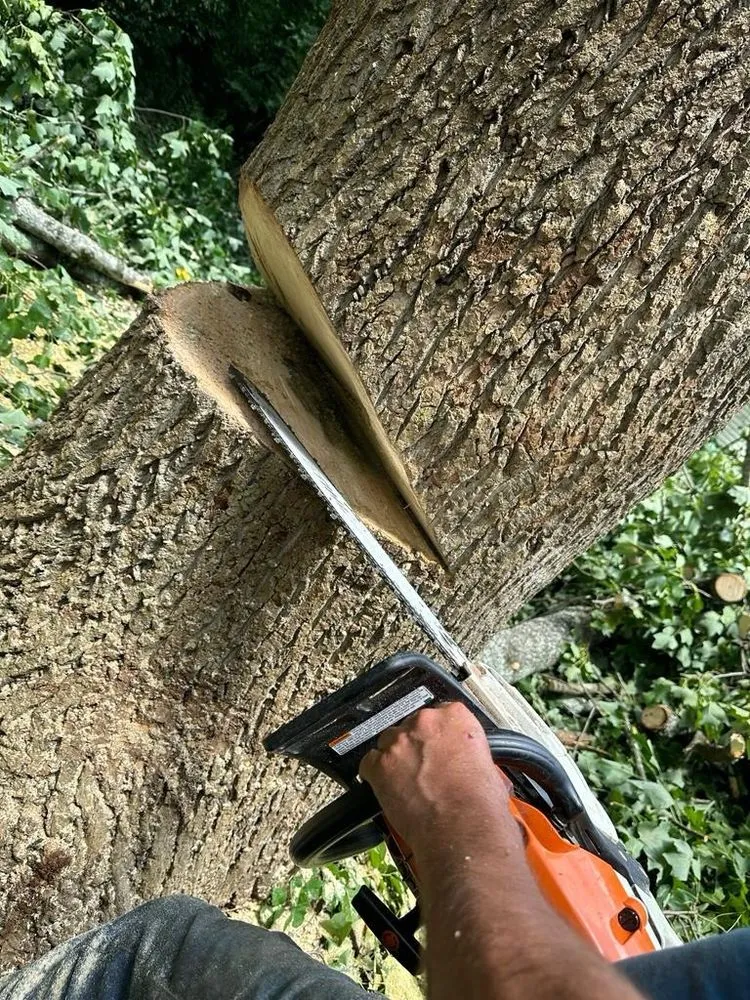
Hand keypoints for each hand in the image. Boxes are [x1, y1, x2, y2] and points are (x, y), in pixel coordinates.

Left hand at [358, 702, 512, 860]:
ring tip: (409, 783)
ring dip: (396, 759)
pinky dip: (376, 775)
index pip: (441, 713)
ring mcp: (399, 743)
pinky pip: (369, 763)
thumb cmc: (478, 804)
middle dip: (416, 746)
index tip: (439, 747)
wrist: (463, 828)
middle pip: (412, 726)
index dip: (438, 736)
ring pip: (389, 742)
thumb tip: (463, 760)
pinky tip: (390, 789)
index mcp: (455, 717)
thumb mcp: (486, 765)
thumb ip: (467, 751)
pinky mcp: (379, 766)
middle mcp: (425, 723)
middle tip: (425, 770)